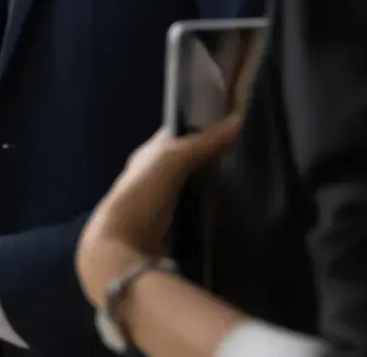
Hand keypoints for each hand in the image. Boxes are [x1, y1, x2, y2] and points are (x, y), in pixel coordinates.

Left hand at [78, 116, 241, 304]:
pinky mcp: (166, 229)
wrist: (122, 247)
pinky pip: (191, 212)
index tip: (231, 125)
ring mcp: (157, 204)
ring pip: (188, 187)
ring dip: (208, 185)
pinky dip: (205, 209)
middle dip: (208, 158)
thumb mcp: (172, 161)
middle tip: (244, 157)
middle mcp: (150, 176)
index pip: (176, 134)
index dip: (199, 126)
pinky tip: (224, 211)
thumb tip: (238, 118)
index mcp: (147, 154)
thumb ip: (202, 143)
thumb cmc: (142, 195)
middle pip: (183, 161)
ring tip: (243, 183)